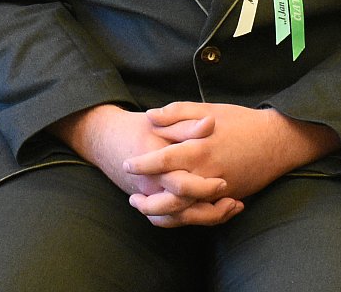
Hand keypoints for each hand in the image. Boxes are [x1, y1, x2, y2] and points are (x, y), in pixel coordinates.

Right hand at [53, 104, 239, 227]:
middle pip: (182, 208)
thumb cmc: (137, 128)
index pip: (182, 185)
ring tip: (231, 207)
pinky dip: (193, 218)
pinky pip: (172, 218)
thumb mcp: (162, 122)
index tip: (225, 184)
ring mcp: (150, 196)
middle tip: (234, 202)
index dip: (205, 187)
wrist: (105, 139)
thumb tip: (211, 122)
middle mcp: (152, 185)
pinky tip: (215, 210)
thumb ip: (187, 123)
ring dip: (206, 217)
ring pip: (178, 218)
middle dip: (210, 210)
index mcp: (157, 165)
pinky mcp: (151, 201)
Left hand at [126, 102, 338, 205]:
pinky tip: (170, 214)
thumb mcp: (208, 109)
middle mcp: (207, 174)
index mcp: (199, 148)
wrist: (277, 140)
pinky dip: (184, 219)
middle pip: (171, 196)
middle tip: (132, 198)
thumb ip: (177, 113)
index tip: (127, 164)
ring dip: (163, 215)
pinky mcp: (228, 199)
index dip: (142, 164)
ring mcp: (219, 191)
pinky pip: (202, 215)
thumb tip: (150, 116)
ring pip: (185, 212)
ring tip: (147, 210)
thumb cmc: (241, 121)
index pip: (162, 161)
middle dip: (148, 201)